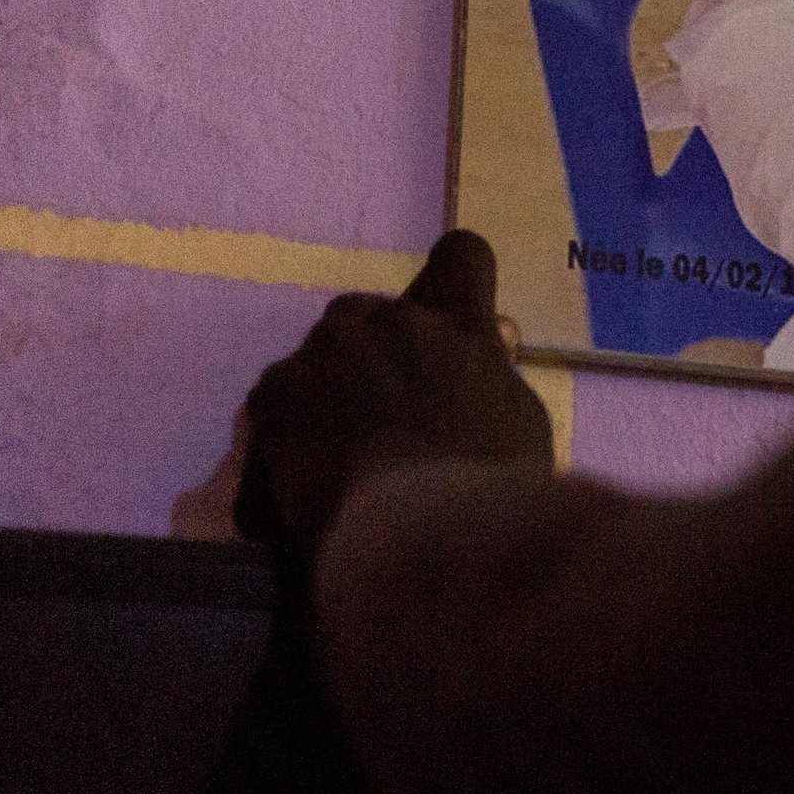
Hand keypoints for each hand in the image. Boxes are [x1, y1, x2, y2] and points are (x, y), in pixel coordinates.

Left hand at [232, 230, 551, 565]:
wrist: (414, 536)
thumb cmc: (489, 488)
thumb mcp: (518, 424)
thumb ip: (493, 374)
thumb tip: (492, 337)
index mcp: (462, 324)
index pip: (462, 257)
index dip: (453, 281)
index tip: (450, 323)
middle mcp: (393, 319)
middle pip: (372, 312)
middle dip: (373, 352)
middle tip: (383, 417)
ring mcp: (331, 349)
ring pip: (321, 353)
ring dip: (327, 390)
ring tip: (334, 460)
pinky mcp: (276, 388)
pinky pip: (277, 397)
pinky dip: (285, 434)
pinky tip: (297, 484)